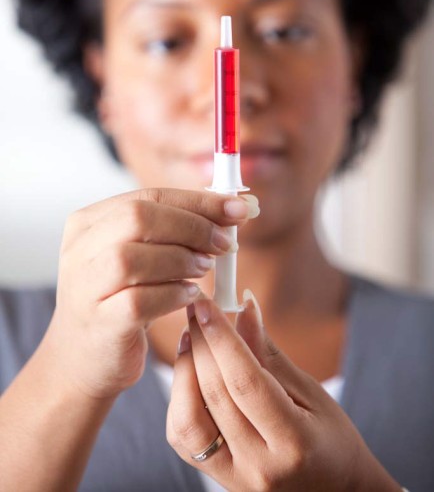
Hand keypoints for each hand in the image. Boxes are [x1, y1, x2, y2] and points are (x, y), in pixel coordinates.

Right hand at [43, 188, 250, 399]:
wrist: (85, 359)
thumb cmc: (121, 300)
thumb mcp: (142, 255)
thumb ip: (175, 230)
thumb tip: (234, 210)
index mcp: (89, 221)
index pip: (150, 195)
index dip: (199, 201)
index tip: (239, 209)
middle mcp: (80, 249)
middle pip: (139, 217)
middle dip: (193, 227)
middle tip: (224, 243)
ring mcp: (85, 287)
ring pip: (133, 258)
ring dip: (182, 260)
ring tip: (205, 269)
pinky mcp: (99, 323)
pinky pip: (139, 301)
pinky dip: (174, 294)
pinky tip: (190, 296)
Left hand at [167, 294, 401, 491]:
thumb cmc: (331, 439)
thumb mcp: (312, 393)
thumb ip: (270, 354)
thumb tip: (244, 310)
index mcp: (293, 442)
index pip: (246, 382)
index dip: (222, 339)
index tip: (205, 305)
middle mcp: (259, 466)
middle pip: (215, 396)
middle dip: (200, 345)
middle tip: (195, 309)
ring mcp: (235, 478)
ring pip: (187, 422)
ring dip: (183, 373)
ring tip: (192, 339)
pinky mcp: (219, 479)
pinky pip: (184, 439)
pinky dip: (180, 400)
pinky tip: (190, 372)